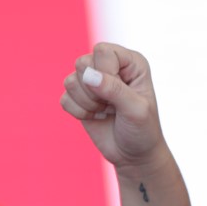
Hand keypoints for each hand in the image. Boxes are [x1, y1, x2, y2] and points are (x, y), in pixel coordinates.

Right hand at [60, 42, 167, 171]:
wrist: (133, 154)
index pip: (102, 51)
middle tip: (111, 104)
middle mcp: (109, 67)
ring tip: (105, 111)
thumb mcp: (135, 110)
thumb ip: (114, 89)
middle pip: (82, 63)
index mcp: (130, 62)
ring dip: (86, 103)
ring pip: (69, 81)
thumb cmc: (142, 129)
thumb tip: (88, 75)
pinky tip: (95, 117)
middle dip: (93, 90)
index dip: (104, 72)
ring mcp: (91, 82)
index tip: (118, 92)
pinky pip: (64, 99)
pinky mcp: (77, 98)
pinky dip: (78, 113)